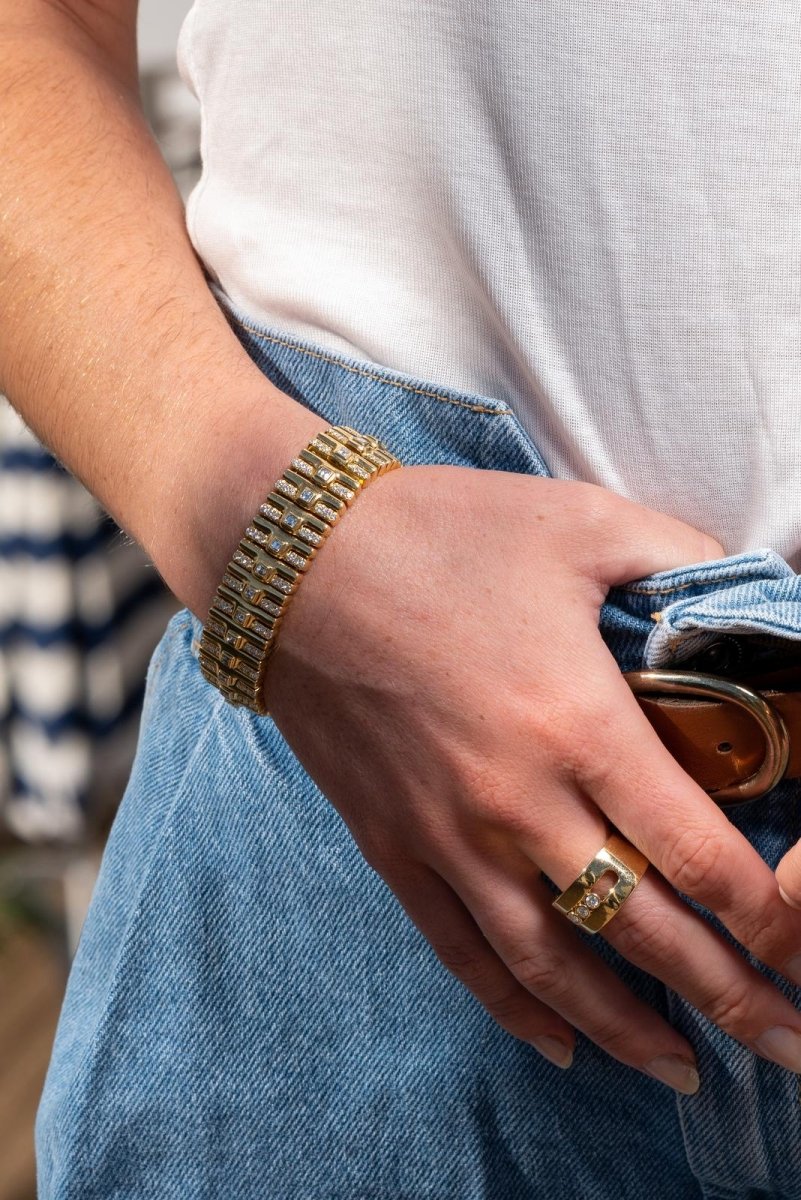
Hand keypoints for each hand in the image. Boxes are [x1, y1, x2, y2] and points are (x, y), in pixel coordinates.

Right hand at [264, 464, 800, 1091]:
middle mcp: (518, 804)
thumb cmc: (441, 535)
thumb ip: (685, 561)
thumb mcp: (582, 525)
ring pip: (555, 968)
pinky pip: (461, 952)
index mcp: (579, 725)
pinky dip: (515, 1009)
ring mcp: (448, 837)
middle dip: (731, 998)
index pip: (701, 854)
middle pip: (645, 932)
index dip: (768, 919)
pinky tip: (560, 1045)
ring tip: (688, 1071)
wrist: (294, 560)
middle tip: (787, 1045)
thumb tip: (761, 597)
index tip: (799, 951)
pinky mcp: (392, 847)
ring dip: (629, 1030)